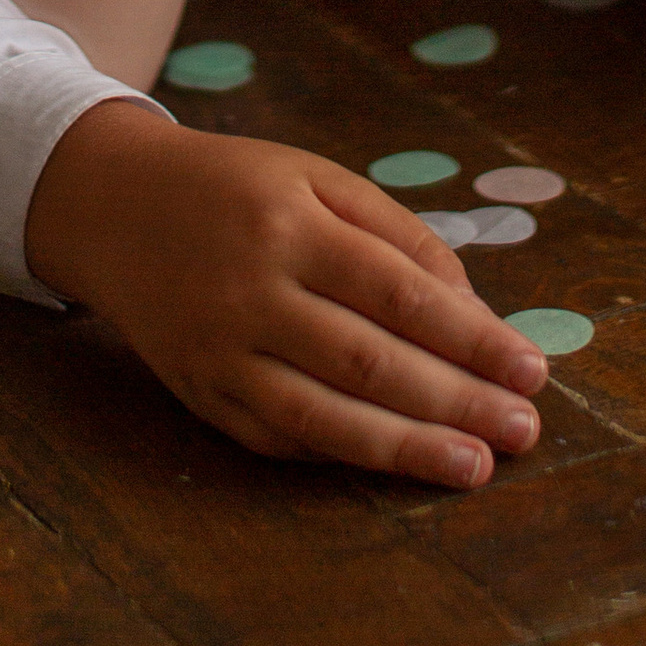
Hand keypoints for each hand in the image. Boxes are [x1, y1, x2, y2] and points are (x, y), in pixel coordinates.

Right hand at [24, 102, 546, 487]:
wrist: (114, 205)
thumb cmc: (238, 187)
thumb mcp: (316, 176)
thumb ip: (397, 236)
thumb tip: (473, 313)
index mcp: (290, 224)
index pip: (400, 293)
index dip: (472, 339)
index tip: (531, 371)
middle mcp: (252, 292)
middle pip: (371, 363)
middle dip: (456, 403)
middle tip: (524, 432)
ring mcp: (220, 353)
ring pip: (324, 417)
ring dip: (407, 450)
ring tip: (476, 468)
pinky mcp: (200, 395)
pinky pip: (279, 439)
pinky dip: (340, 456)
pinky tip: (394, 465)